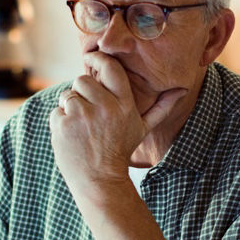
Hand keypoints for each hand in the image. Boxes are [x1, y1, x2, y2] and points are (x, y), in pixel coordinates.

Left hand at [49, 52, 185, 198]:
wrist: (100, 181)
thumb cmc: (121, 150)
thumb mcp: (143, 128)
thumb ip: (162, 107)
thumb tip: (183, 89)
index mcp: (125, 105)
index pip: (110, 68)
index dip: (98, 59)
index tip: (91, 58)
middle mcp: (104, 108)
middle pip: (82, 80)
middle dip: (81, 92)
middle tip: (88, 111)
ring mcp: (82, 116)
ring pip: (67, 94)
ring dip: (70, 107)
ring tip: (81, 126)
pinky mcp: (63, 125)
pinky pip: (57, 111)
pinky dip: (60, 122)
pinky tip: (72, 135)